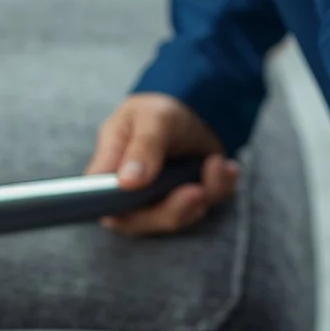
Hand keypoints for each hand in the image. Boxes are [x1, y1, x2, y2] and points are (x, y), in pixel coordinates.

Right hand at [87, 91, 240, 235]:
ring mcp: (160, 202)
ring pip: (179, 218)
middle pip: (143, 222)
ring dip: (204, 194)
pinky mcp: (188, 203)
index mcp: (109, 174)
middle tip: (196, 190)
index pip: (104, 206)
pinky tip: (225, 166)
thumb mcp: (151, 117)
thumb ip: (141, 148)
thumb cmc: (158, 112)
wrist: (192, 108)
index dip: (122, 212)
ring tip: (215, 163)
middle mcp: (130, 195)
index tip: (148, 197)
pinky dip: (220, 188)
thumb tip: (127, 183)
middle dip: (173, 210)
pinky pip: (207, 207)